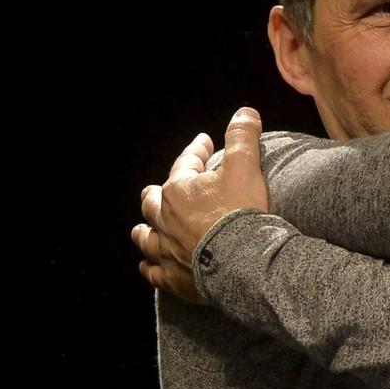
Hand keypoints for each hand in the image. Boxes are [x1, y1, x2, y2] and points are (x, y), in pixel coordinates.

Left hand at [131, 107, 269, 302]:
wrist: (243, 262)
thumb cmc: (240, 212)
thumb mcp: (246, 167)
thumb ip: (243, 137)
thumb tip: (244, 111)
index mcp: (179, 190)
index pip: (185, 163)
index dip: (196, 150)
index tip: (204, 143)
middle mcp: (165, 219)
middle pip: (153, 202)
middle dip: (156, 193)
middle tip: (157, 189)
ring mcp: (166, 249)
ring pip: (146, 237)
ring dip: (145, 230)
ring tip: (143, 227)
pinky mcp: (172, 276)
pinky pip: (153, 272)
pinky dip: (149, 267)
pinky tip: (147, 265)